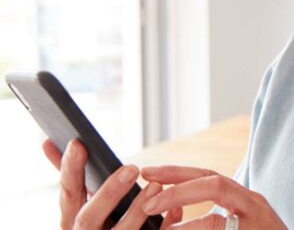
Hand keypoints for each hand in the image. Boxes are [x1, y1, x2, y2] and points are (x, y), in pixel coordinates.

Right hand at [42, 139, 183, 229]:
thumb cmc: (100, 227)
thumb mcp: (83, 206)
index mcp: (72, 222)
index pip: (68, 194)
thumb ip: (74, 178)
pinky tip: (175, 211)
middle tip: (131, 168)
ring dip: (137, 211)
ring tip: (156, 186)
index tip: (78, 143)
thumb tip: (48, 141)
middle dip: (108, 193)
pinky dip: (162, 227)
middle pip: (89, 218)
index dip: (70, 169)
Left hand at [140, 166, 285, 228]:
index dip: (177, 173)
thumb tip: (170, 213)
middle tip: (146, 203)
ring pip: (213, 222)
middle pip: (214, 185)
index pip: (209, 176)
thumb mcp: (239, 224)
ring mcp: (256, 227)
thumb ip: (214, 217)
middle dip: (176, 190)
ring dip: (183, 228)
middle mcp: (254, 206)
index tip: (148, 173)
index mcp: (246, 199)